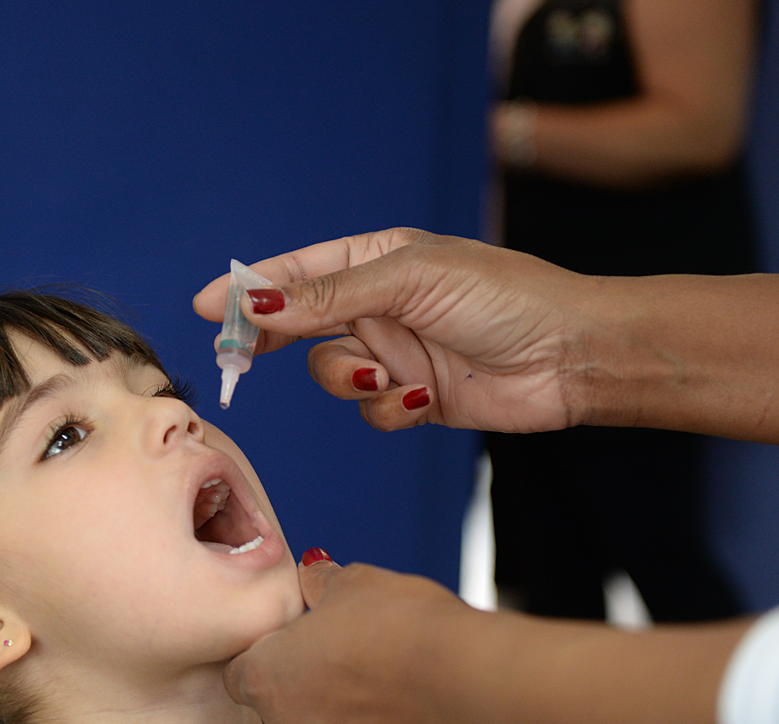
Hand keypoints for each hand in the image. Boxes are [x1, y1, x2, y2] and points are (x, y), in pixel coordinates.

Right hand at [194, 227, 594, 433]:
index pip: (297, 273)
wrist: (571, 356)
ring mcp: (395, 352)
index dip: (250, 290)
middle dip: (275, 342)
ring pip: (330, 374)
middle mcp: (380, 305)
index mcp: (377, 260)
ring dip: (352, 378)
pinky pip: (370, 408)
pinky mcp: (413, 396)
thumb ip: (327, 295)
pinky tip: (423, 394)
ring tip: (391, 373)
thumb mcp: (408, 280)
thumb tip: (258, 303)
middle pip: (300, 326)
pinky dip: (390, 405)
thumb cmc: (503, 297)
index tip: (207, 306)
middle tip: (240, 356)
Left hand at [224, 551, 481, 723]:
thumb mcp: (356, 583)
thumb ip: (320, 582)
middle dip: (304, 688)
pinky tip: (406, 719)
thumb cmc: (408, 631)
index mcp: (268, 678)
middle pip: (280, 710)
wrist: (472, 687)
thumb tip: (312, 575)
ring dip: (339, 722)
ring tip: (384, 688)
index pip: (239, 672)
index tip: (296, 642)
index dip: (268, 654)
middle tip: (348, 660)